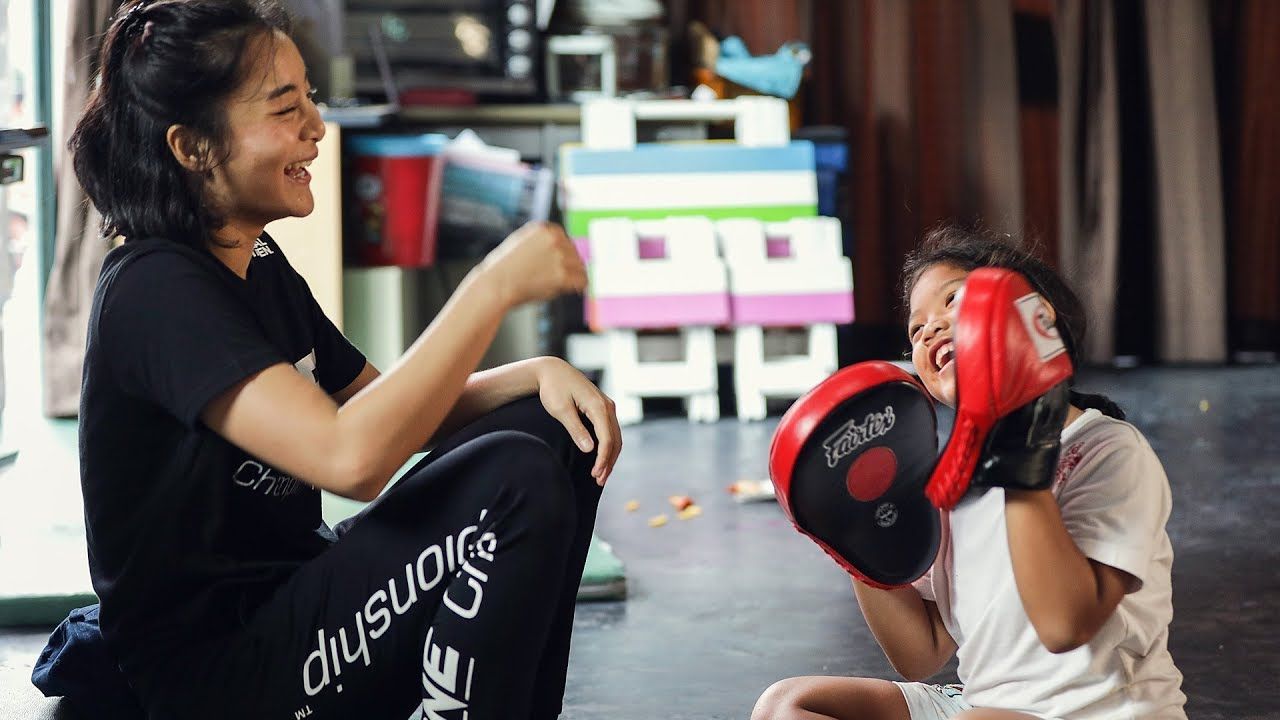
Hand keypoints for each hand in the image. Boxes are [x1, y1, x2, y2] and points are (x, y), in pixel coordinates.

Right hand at [478, 222, 586, 308]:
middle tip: (548, 280)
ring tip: (552, 285)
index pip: (566, 242)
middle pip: (575, 255)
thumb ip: (541, 241)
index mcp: (544, 228)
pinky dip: (578, 288)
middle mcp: (554, 238)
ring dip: (571, 278)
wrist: (494, 286)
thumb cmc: (504, 269)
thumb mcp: (521, 243)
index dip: (560, 257)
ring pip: (580, 268)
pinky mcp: (562, 275)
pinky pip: (582, 282)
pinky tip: (570, 291)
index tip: (549, 268)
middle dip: (566, 268)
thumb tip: (565, 247)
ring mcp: (559, 256)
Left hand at [534, 358, 621, 485]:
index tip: (595, 475)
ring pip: (616, 436)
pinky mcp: (602, 408)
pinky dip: (608, 446)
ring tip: (601, 475)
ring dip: (610, 456)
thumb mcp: (561, 410)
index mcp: (598, 406)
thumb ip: (576, 429)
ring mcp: (607, 406)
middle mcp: (607, 406)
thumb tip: (589, 449)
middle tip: (599, 480)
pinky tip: (602, 458)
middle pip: (615, 440)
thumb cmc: (553, 388)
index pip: (607, 439)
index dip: (602, 459)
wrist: (552, 370)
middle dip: (609, 462)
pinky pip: (610, 430)